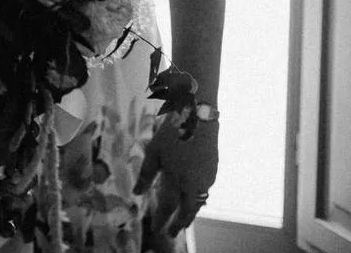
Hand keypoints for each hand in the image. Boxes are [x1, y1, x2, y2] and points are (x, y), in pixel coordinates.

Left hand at [135, 117, 218, 236]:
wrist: (199, 116)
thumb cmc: (172, 132)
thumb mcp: (154, 151)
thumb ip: (147, 174)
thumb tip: (136, 193)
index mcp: (177, 179)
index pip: (168, 206)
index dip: (162, 219)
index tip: (157, 229)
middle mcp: (194, 183)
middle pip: (187, 211)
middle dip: (180, 224)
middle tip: (172, 233)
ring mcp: (207, 177)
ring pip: (198, 202)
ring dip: (190, 212)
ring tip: (183, 221)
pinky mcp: (214, 170)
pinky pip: (205, 191)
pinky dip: (198, 199)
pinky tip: (194, 199)